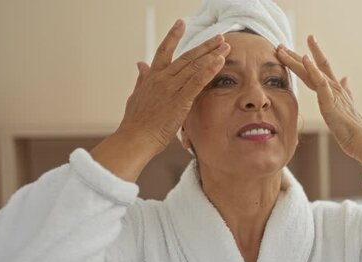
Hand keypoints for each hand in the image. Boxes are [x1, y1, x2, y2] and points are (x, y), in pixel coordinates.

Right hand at [118, 19, 230, 153]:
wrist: (135, 138)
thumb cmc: (136, 122)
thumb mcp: (136, 95)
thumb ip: (141, 79)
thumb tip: (140, 64)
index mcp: (152, 76)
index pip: (164, 50)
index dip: (173, 36)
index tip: (181, 23)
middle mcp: (162, 78)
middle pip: (187, 56)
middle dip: (205, 45)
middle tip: (219, 36)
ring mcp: (171, 88)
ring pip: (195, 66)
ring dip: (212, 54)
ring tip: (226, 45)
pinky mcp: (180, 100)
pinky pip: (198, 81)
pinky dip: (210, 70)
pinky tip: (220, 61)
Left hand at [276, 35, 361, 158]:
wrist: (361, 139)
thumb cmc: (352, 126)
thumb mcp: (346, 105)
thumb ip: (345, 91)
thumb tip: (347, 78)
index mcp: (334, 89)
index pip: (319, 68)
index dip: (310, 55)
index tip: (301, 44)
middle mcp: (333, 87)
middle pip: (312, 66)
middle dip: (295, 56)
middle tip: (280, 45)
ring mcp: (332, 92)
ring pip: (312, 71)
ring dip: (296, 59)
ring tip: (283, 49)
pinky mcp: (330, 101)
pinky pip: (320, 82)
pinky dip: (313, 69)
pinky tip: (305, 59)